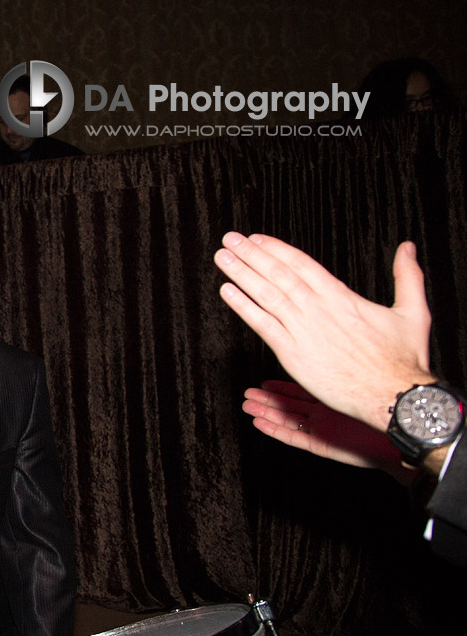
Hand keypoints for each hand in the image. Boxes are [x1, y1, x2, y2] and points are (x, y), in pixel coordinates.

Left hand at [215, 232, 433, 430]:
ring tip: (222, 258)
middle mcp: (318, 310)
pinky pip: (263, 326)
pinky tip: (227, 292)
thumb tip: (408, 247)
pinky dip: (244, 307)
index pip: (302, 264)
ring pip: (267, 295)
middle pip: (279, 274)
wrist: (393, 396)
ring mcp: (303, 331)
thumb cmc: (402, 360)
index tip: (256, 239)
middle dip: (252, 255)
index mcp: (342, 297)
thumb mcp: (413, 312)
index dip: (276, 249)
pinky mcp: (293, 354)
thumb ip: (407, 277)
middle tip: (230, 239)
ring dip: (242, 274)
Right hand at [243, 380, 409, 482]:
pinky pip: (294, 437)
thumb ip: (347, 366)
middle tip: (248, 392)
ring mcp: (323, 428)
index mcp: (335, 396)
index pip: (302, 389)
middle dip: (267, 398)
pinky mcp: (322, 444)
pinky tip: (259, 422)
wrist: (402, 433)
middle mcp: (326, 412)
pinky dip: (275, 430)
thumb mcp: (364, 377)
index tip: (264, 380)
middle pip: (289, 405)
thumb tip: (338, 339)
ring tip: (247, 405)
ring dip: (266, 412)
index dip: (281, 386)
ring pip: (287, 420)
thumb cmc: (390, 404)